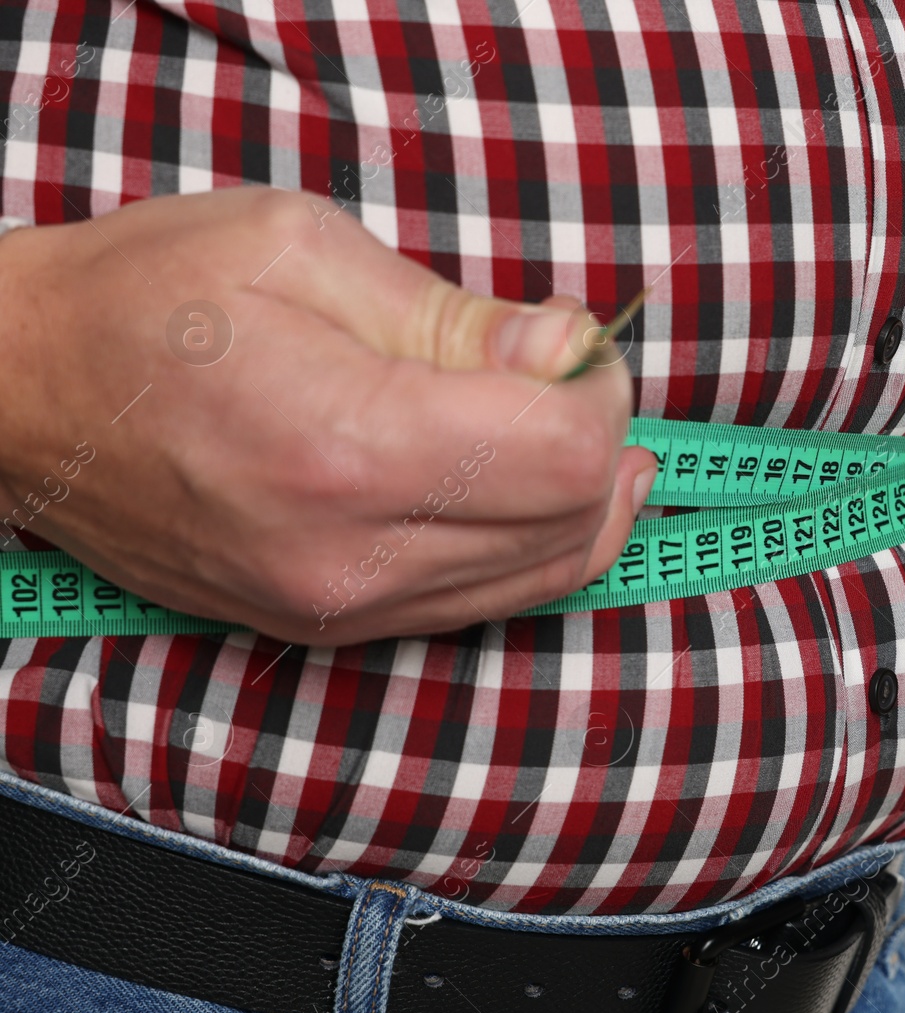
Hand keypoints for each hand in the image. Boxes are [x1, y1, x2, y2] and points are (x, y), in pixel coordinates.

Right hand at [0, 187, 657, 644]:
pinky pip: (476, 604)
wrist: (18, 397)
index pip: (562, 455)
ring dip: (581, 503)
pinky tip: (527, 487)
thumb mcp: (300, 249)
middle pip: (567, 525)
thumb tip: (569, 348)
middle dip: (602, 441)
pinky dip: (526, 546)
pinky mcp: (324, 626)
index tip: (579, 343)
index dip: (601, 392)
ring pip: (537, 580)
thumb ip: (455, 314)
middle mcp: (349, 555)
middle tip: (576, 374)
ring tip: (572, 426)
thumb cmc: (143, 300)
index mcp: (346, 445)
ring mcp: (335, 608)